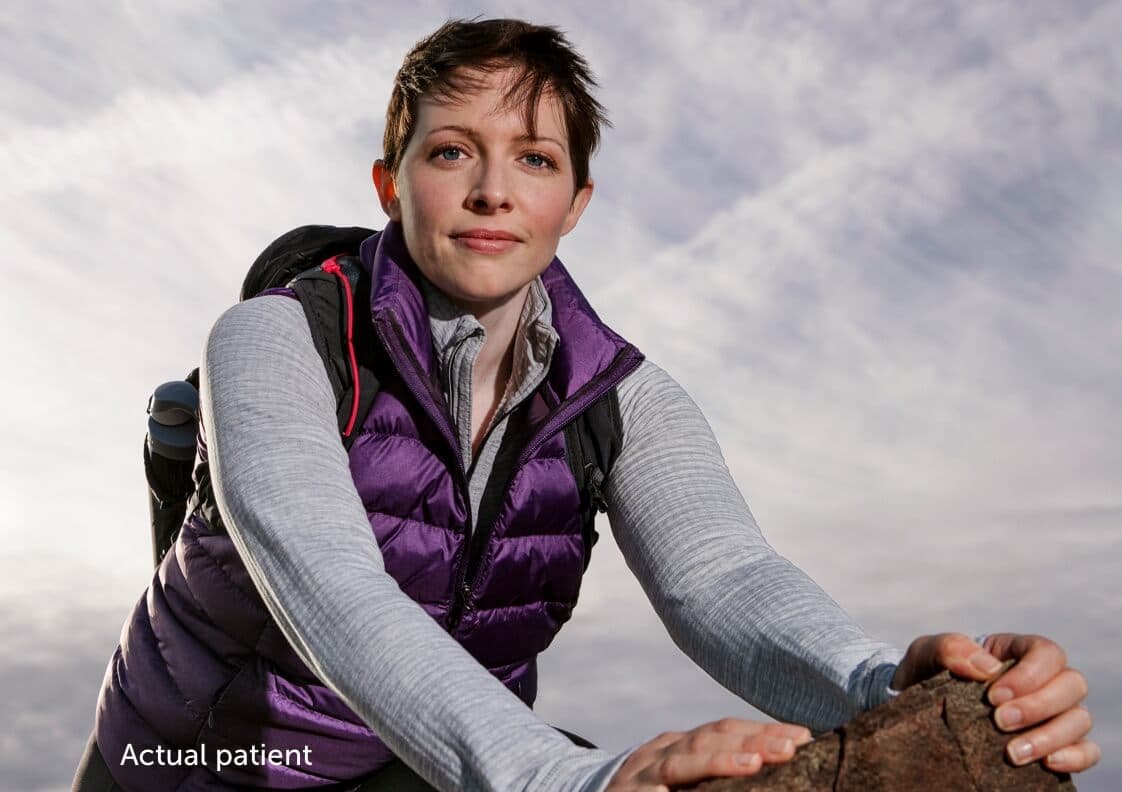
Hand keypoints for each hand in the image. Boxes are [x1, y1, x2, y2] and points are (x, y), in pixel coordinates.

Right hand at [606, 718, 810, 790]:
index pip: (723, 730)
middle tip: (792, 746)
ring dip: (720, 762)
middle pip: (708, 740)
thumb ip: (713, 771)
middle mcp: (659, 755)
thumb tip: (770, 765)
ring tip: (756, 762)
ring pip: (682, 765)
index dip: (762, 730)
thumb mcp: (681, 777)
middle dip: (751, 740)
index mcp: (678, 747)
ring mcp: (641, 778)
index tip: (804, 736)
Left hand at [892, 632, 1098, 773]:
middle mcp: (1042, 681)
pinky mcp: (1055, 744)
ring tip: (1013, 753)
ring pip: (1079, 719)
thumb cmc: (925, 676)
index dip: (1030, 674)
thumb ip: (949, 648)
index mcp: (1016, 652)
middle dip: (1039, 706)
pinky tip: (1047, 764)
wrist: (917, 715)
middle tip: (1000, 722)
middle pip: (1071, 685)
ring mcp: (1053, 713)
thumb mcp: (926, 654)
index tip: (994, 695)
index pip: (1046, 653)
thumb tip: (986, 668)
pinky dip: (1074, 757)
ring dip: (1051, 736)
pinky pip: (1086, 750)